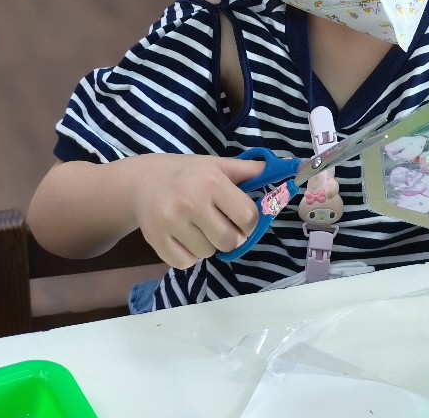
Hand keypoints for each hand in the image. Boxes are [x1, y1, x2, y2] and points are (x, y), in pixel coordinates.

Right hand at [130, 154, 265, 268]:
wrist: (142, 181)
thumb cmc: (187, 173)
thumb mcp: (216, 165)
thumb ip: (248, 171)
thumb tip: (286, 167)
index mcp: (212, 182)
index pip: (247, 217)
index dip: (249, 223)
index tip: (241, 219)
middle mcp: (192, 202)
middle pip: (230, 241)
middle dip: (231, 237)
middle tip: (221, 226)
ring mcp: (172, 223)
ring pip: (208, 253)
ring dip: (209, 245)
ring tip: (198, 228)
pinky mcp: (156, 240)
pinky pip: (185, 263)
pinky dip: (189, 256)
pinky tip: (184, 238)